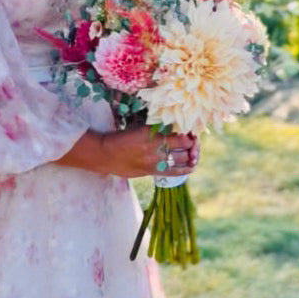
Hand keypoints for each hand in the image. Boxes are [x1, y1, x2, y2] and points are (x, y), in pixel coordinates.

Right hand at [55, 126, 199, 179]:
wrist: (105, 155)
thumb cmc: (120, 138)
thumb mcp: (138, 128)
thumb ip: (155, 129)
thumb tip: (171, 126)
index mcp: (153, 133)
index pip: (180, 133)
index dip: (189, 132)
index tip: (190, 130)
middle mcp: (156, 147)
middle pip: (185, 146)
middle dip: (192, 144)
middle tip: (193, 141)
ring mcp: (155, 161)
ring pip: (183, 159)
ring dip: (190, 155)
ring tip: (192, 152)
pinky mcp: (152, 171)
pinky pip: (176, 171)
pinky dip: (185, 168)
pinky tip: (190, 165)